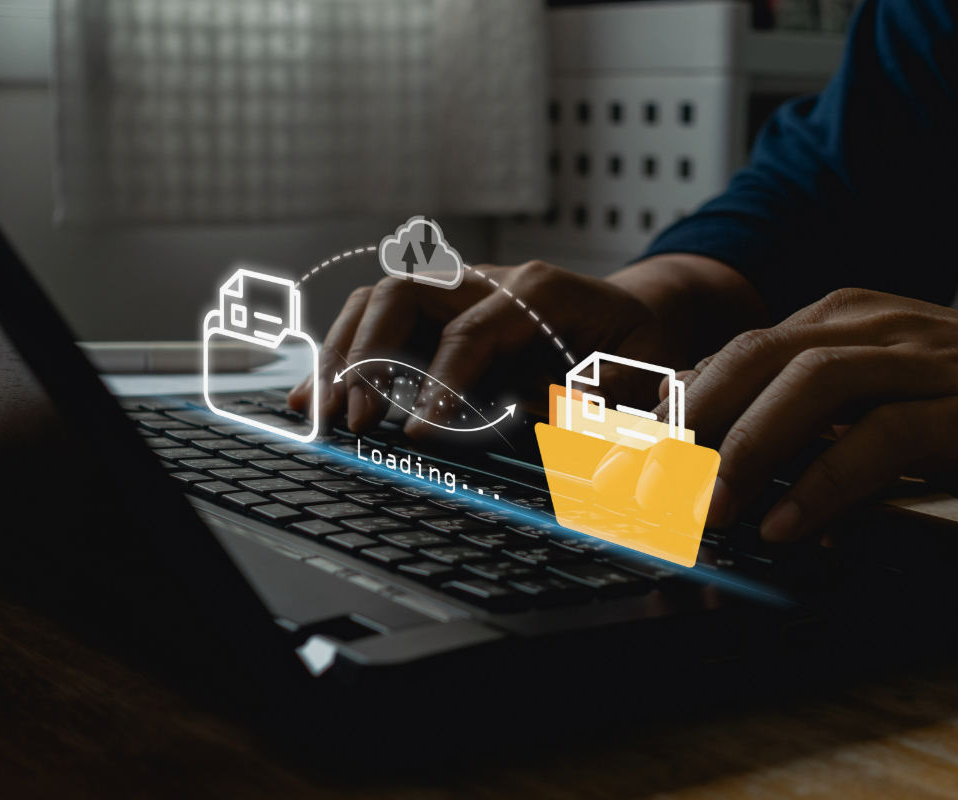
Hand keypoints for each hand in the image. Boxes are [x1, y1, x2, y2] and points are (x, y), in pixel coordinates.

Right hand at [288, 254, 767, 437]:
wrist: (638, 317)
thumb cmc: (639, 345)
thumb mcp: (644, 368)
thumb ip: (605, 392)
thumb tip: (558, 416)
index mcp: (539, 288)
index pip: (471, 332)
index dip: (441, 384)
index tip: (417, 433)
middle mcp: (487, 279)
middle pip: (404, 294)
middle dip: (372, 357)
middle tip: (359, 421)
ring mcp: (456, 292)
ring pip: (377, 301)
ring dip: (344, 355)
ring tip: (321, 413)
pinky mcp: (438, 315)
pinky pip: (376, 321)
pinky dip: (342, 356)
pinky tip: (313, 397)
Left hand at [658, 289, 957, 540]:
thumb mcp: (882, 402)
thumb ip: (813, 424)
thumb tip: (729, 471)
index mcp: (839, 321)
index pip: (732, 356)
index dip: (670, 407)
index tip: (622, 460)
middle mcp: (869, 328)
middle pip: (751, 359)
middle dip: (687, 426)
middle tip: (642, 489)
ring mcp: (919, 362)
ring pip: (807, 387)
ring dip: (747, 451)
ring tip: (708, 512)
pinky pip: (881, 440)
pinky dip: (826, 485)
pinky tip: (791, 530)